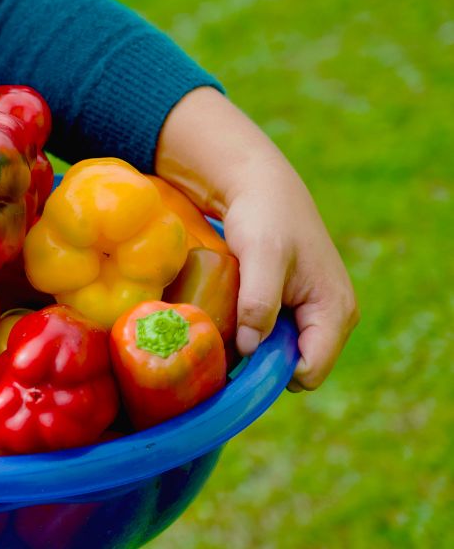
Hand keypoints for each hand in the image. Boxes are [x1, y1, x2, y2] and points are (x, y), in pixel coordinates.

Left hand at [156, 87, 358, 390]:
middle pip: (295, 369)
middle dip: (262, 363)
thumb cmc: (265, 217)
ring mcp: (314, 315)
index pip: (309, 372)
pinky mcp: (295, 308)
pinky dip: (252, 333)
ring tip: (227, 322)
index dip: (272, 373)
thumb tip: (250, 350)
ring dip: (255, 348)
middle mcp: (332, 319)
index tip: (235, 355)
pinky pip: (274, 338)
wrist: (260, 187)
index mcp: (335, 311)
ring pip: (282, 356)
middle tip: (226, 337)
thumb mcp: (261, 255)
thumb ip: (259, 302)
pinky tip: (232, 314)